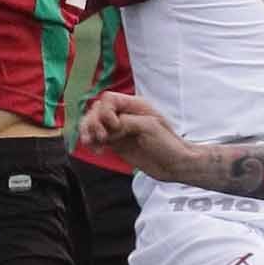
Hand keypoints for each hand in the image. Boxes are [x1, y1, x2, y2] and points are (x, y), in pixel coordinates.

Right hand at [79, 91, 197, 183]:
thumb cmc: (169, 144)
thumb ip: (126, 122)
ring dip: (88, 132)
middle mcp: (125, 115)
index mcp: (135, 106)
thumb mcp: (149, 127)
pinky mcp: (117, 144)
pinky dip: (92, 143)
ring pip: (94, 124)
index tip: (114, 127)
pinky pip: (98, 139)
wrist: (175, 165)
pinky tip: (96, 150)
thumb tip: (109, 127)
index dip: (105, 112)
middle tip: (102, 138)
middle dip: (93, 122)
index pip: (108, 99)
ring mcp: (120, 130)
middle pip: (97, 110)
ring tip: (90, 144)